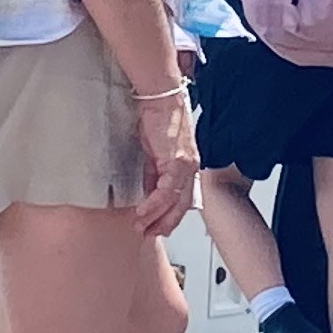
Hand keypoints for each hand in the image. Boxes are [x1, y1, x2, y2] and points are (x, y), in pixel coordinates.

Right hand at [130, 89, 198, 237]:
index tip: (156, 226)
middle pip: (182, 206)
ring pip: (174, 202)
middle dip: (165, 223)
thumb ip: (153, 173)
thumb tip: (147, 191)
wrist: (159, 98)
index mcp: (188, 165)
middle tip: (149, 234)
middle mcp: (192, 168)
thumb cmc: (157, 117)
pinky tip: (142, 212)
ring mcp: (187, 166)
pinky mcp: (177, 162)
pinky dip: (153, 205)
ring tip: (140, 227)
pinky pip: (165, 192)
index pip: (182, 198)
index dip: (170, 215)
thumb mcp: (154, 152)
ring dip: (156, 218)